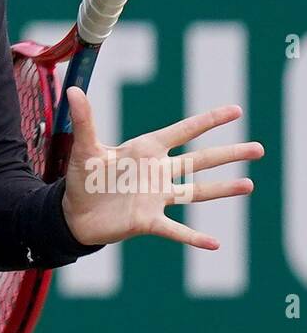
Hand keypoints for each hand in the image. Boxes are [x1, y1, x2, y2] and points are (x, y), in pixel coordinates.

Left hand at [61, 89, 263, 250]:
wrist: (74, 214)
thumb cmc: (83, 178)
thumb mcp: (85, 148)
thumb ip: (85, 120)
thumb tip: (73, 89)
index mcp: (146, 150)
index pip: (184, 131)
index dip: (209, 120)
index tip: (235, 111)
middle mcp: (157, 172)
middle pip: (200, 160)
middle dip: (229, 153)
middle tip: (259, 148)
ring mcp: (156, 197)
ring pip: (196, 192)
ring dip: (222, 189)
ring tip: (250, 185)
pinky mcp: (148, 221)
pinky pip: (176, 230)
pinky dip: (194, 238)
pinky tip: (215, 243)